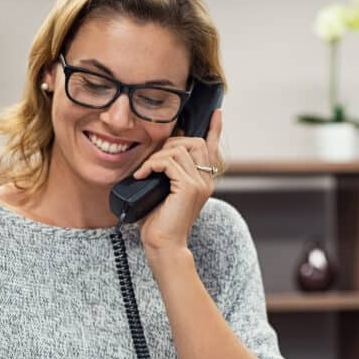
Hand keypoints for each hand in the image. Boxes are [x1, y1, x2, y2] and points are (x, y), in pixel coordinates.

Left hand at [132, 109, 222, 251]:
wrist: (163, 245)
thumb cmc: (159, 222)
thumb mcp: (164, 192)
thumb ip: (168, 174)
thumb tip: (157, 156)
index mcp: (203, 181)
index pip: (212, 148)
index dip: (215, 129)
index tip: (216, 113)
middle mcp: (206, 180)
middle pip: (195, 141)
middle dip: (171, 143)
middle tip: (153, 160)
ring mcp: (199, 184)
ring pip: (180, 149)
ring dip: (157, 156)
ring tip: (145, 171)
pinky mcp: (188, 188)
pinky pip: (168, 162)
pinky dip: (151, 165)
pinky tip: (142, 176)